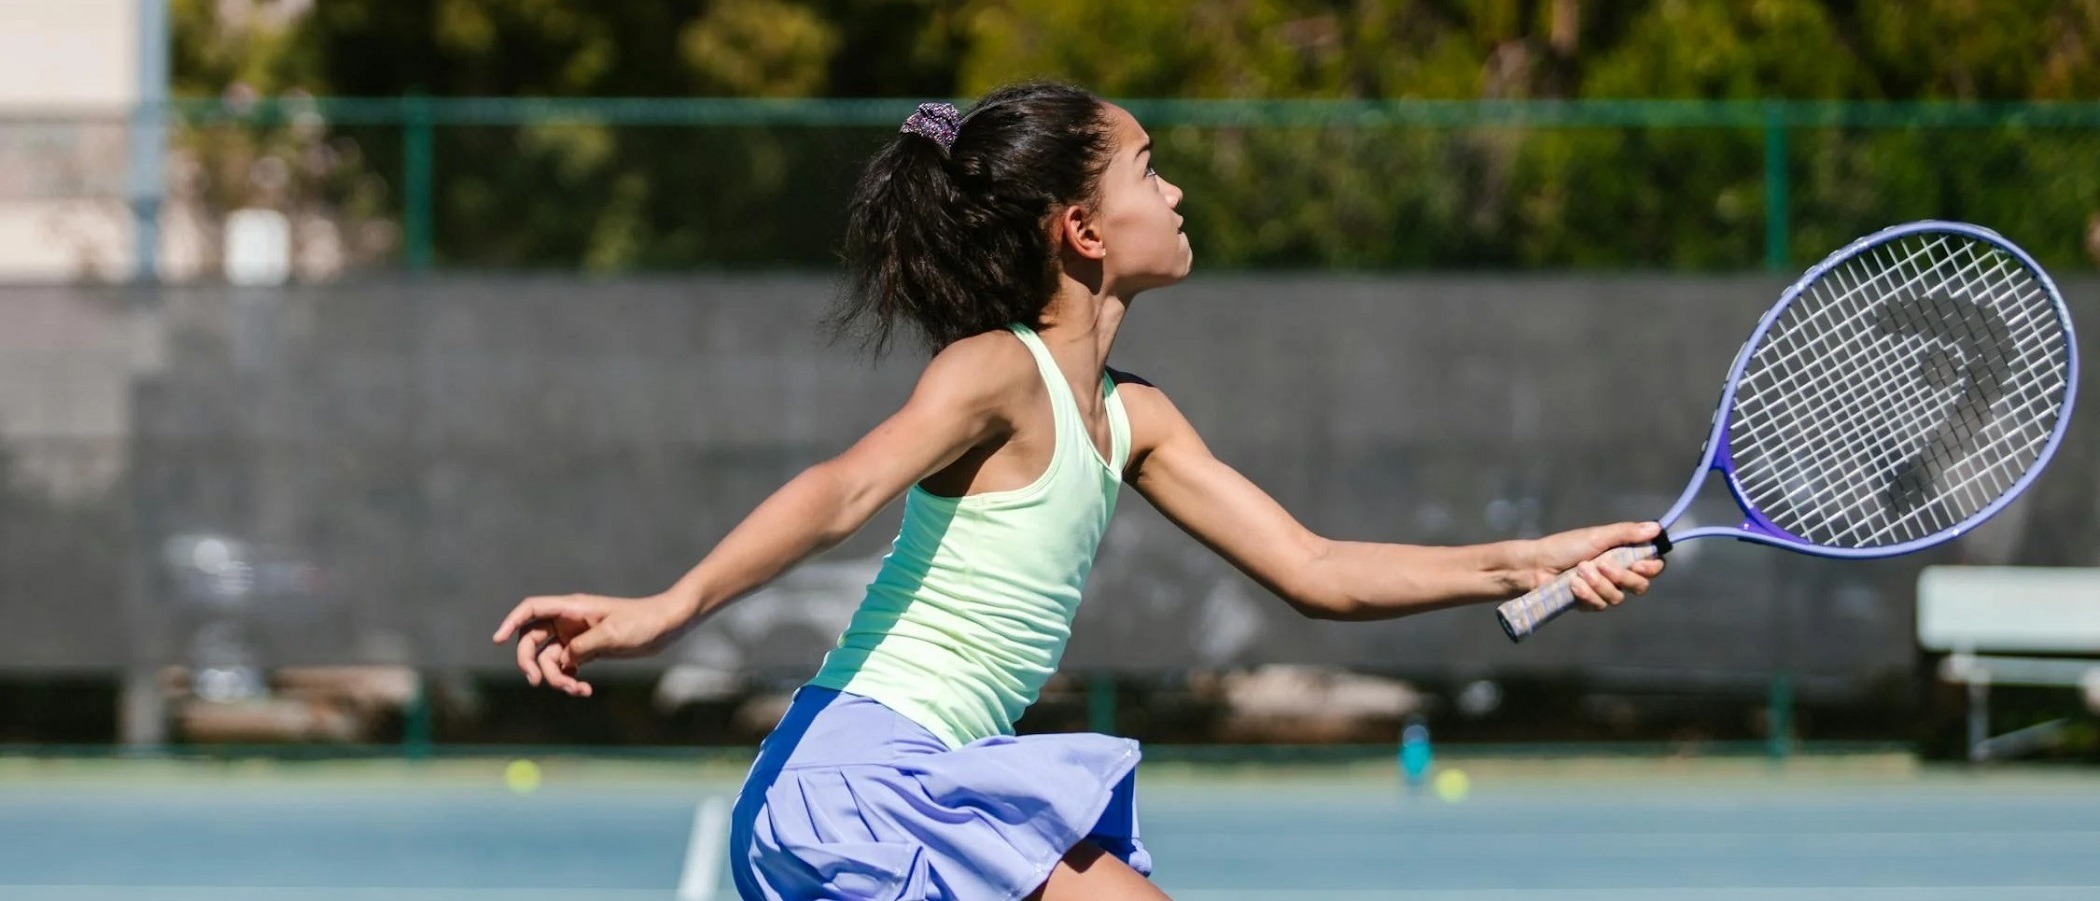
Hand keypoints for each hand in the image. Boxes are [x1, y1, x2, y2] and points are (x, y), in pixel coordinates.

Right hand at [490, 593, 688, 695]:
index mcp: (572, 609)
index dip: (511, 622)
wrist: (667, 625)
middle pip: (532, 640)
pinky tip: (585, 690)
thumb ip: (582, 646)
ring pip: (550, 659)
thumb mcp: (612, 634)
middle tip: (536, 682)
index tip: (498, 640)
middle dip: (530, 662)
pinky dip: (570, 680)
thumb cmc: (643, 622)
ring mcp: (577, 637)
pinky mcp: (588, 651)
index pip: (531, 609)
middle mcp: (569, 621)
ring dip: (557, 678)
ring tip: (577, 690)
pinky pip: (567, 668)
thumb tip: (563, 660)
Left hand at [1520, 521, 1666, 610]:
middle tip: (1603, 564)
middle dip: (1622, 576)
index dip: (1652, 567)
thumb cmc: (1565, 546)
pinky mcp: (1591, 603)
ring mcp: (1604, 590)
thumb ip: (1627, 533)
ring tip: (1580, 570)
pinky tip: (1573, 585)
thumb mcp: (1597, 536)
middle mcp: (1617, 574)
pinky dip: (1587, 594)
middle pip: (1641, 585)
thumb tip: (1657, 527)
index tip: (1641, 564)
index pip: (1652, 566)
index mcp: (1623, 555)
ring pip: (1618, 597)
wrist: (1537, 565)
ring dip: (1599, 583)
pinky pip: (1600, 605)